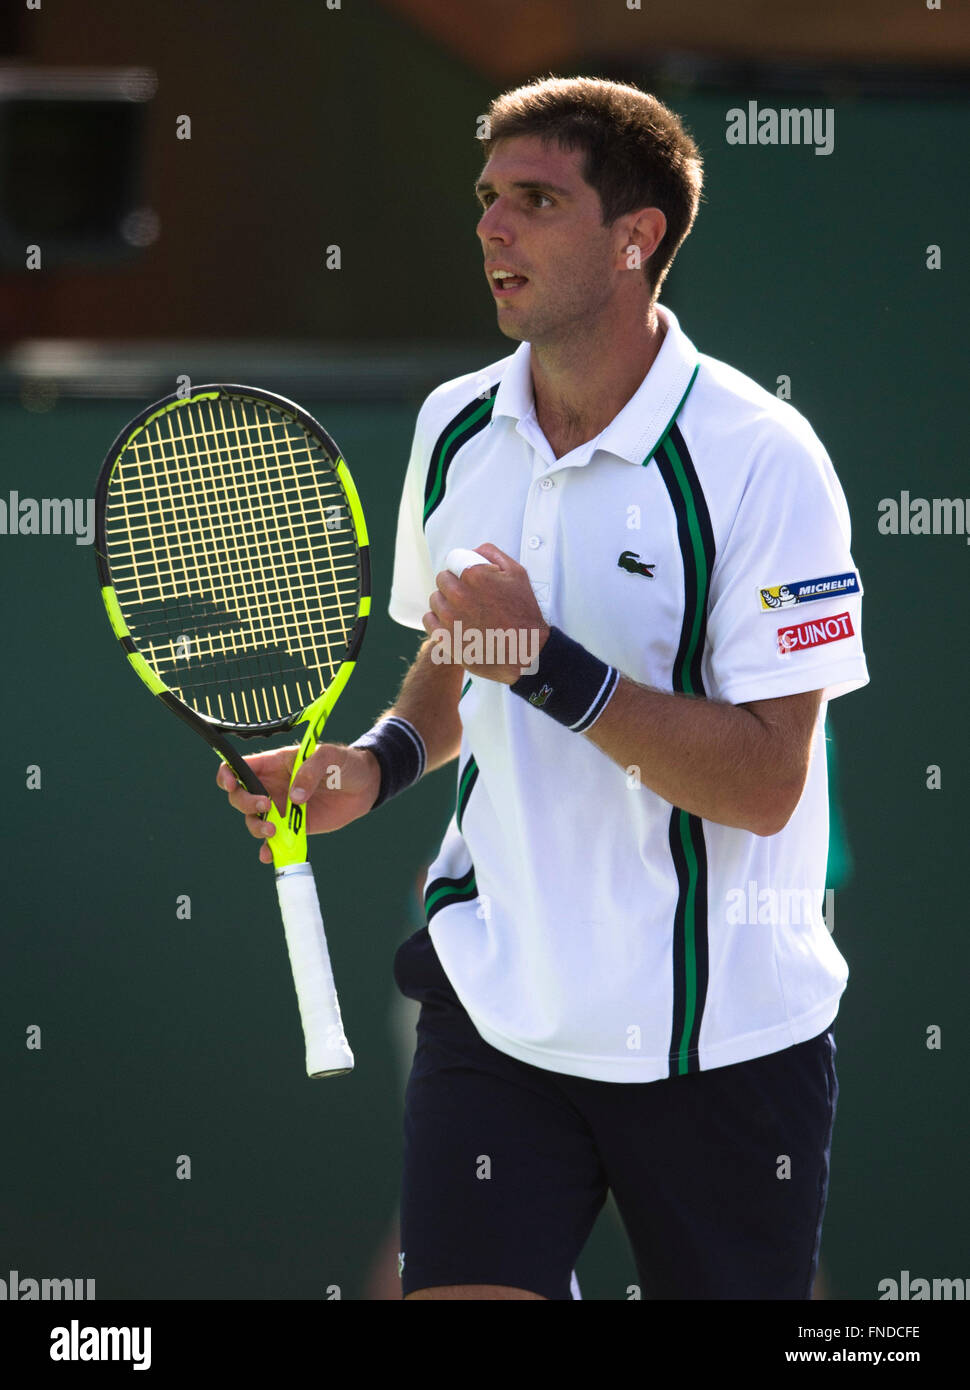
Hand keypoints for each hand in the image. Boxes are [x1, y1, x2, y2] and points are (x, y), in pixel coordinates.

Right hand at [216, 742, 380, 863]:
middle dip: (245, 803)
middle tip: (266, 806)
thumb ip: (309, 771)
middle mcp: (272, 787)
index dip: (228, 774)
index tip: (232, 784)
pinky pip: (274, 841)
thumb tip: (294, 797)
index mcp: (274, 764)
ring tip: (274, 831)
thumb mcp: (328, 757)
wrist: (365, 786)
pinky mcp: (294, 827)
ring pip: (254, 820)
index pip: (239, 767)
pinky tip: (270, 854)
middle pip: (240, 797)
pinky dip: (268, 849)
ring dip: (256, 827)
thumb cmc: (344, 763)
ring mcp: (281, 808)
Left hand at [422, 543, 549, 683]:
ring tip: (463, 612)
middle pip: (442, 579)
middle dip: (453, 584)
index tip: (468, 578)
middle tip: (468, 596)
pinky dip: (438, 620)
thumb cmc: (523, 614)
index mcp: (475, 575)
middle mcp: (459, 594)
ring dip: (445, 602)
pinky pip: (429, 620)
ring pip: (435, 599)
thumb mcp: (517, 574)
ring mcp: (450, 617)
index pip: (453, 560)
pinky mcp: (445, 637)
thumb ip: (492, 554)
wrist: (526, 652)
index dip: (461, 568)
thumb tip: (474, 550)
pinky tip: (454, 623)